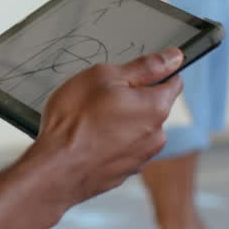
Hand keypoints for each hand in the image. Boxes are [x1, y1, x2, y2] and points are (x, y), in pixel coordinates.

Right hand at [27, 49, 184, 208]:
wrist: (54, 170)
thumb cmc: (74, 121)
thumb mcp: (104, 76)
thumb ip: (144, 66)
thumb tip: (173, 57)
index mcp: (156, 107)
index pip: (173, 81)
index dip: (155, 72)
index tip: (135, 73)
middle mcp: (156, 135)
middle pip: (153, 106)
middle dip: (132, 98)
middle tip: (101, 97)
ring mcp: (141, 156)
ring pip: (137, 128)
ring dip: (121, 121)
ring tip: (91, 121)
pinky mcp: (126, 171)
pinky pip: (124, 148)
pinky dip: (112, 141)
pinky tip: (89, 139)